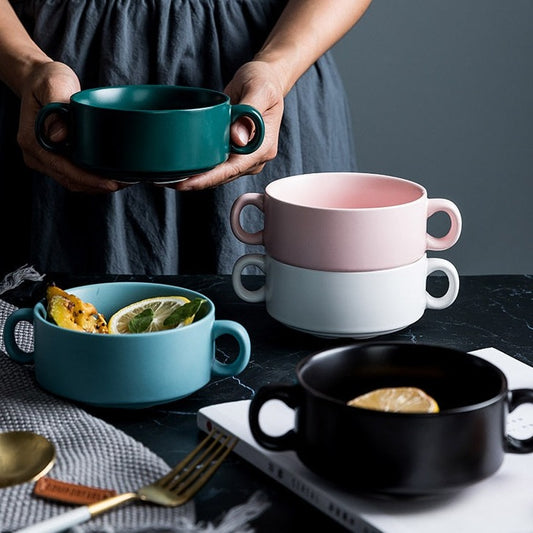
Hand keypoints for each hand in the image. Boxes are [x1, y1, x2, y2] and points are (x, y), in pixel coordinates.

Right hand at [17, 61, 119, 192]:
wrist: (39, 79)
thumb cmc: (47, 79)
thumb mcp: (53, 84)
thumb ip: (57, 105)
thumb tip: (59, 136)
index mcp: (32, 140)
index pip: (63, 169)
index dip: (88, 179)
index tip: (110, 183)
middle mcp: (36, 154)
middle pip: (70, 180)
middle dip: (98, 186)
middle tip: (125, 183)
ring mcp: (45, 159)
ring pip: (74, 182)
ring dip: (97, 185)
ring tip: (123, 181)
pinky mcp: (56, 158)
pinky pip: (75, 175)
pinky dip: (93, 179)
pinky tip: (111, 176)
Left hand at [174, 61, 283, 190]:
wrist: (266, 80)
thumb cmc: (263, 81)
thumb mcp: (260, 90)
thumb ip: (249, 113)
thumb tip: (237, 139)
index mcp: (263, 147)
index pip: (234, 169)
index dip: (209, 179)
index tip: (187, 183)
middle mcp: (254, 157)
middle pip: (223, 177)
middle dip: (196, 182)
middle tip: (167, 182)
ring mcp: (244, 157)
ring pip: (218, 175)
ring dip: (195, 178)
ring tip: (168, 179)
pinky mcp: (234, 153)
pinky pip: (216, 166)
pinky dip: (199, 170)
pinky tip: (180, 170)